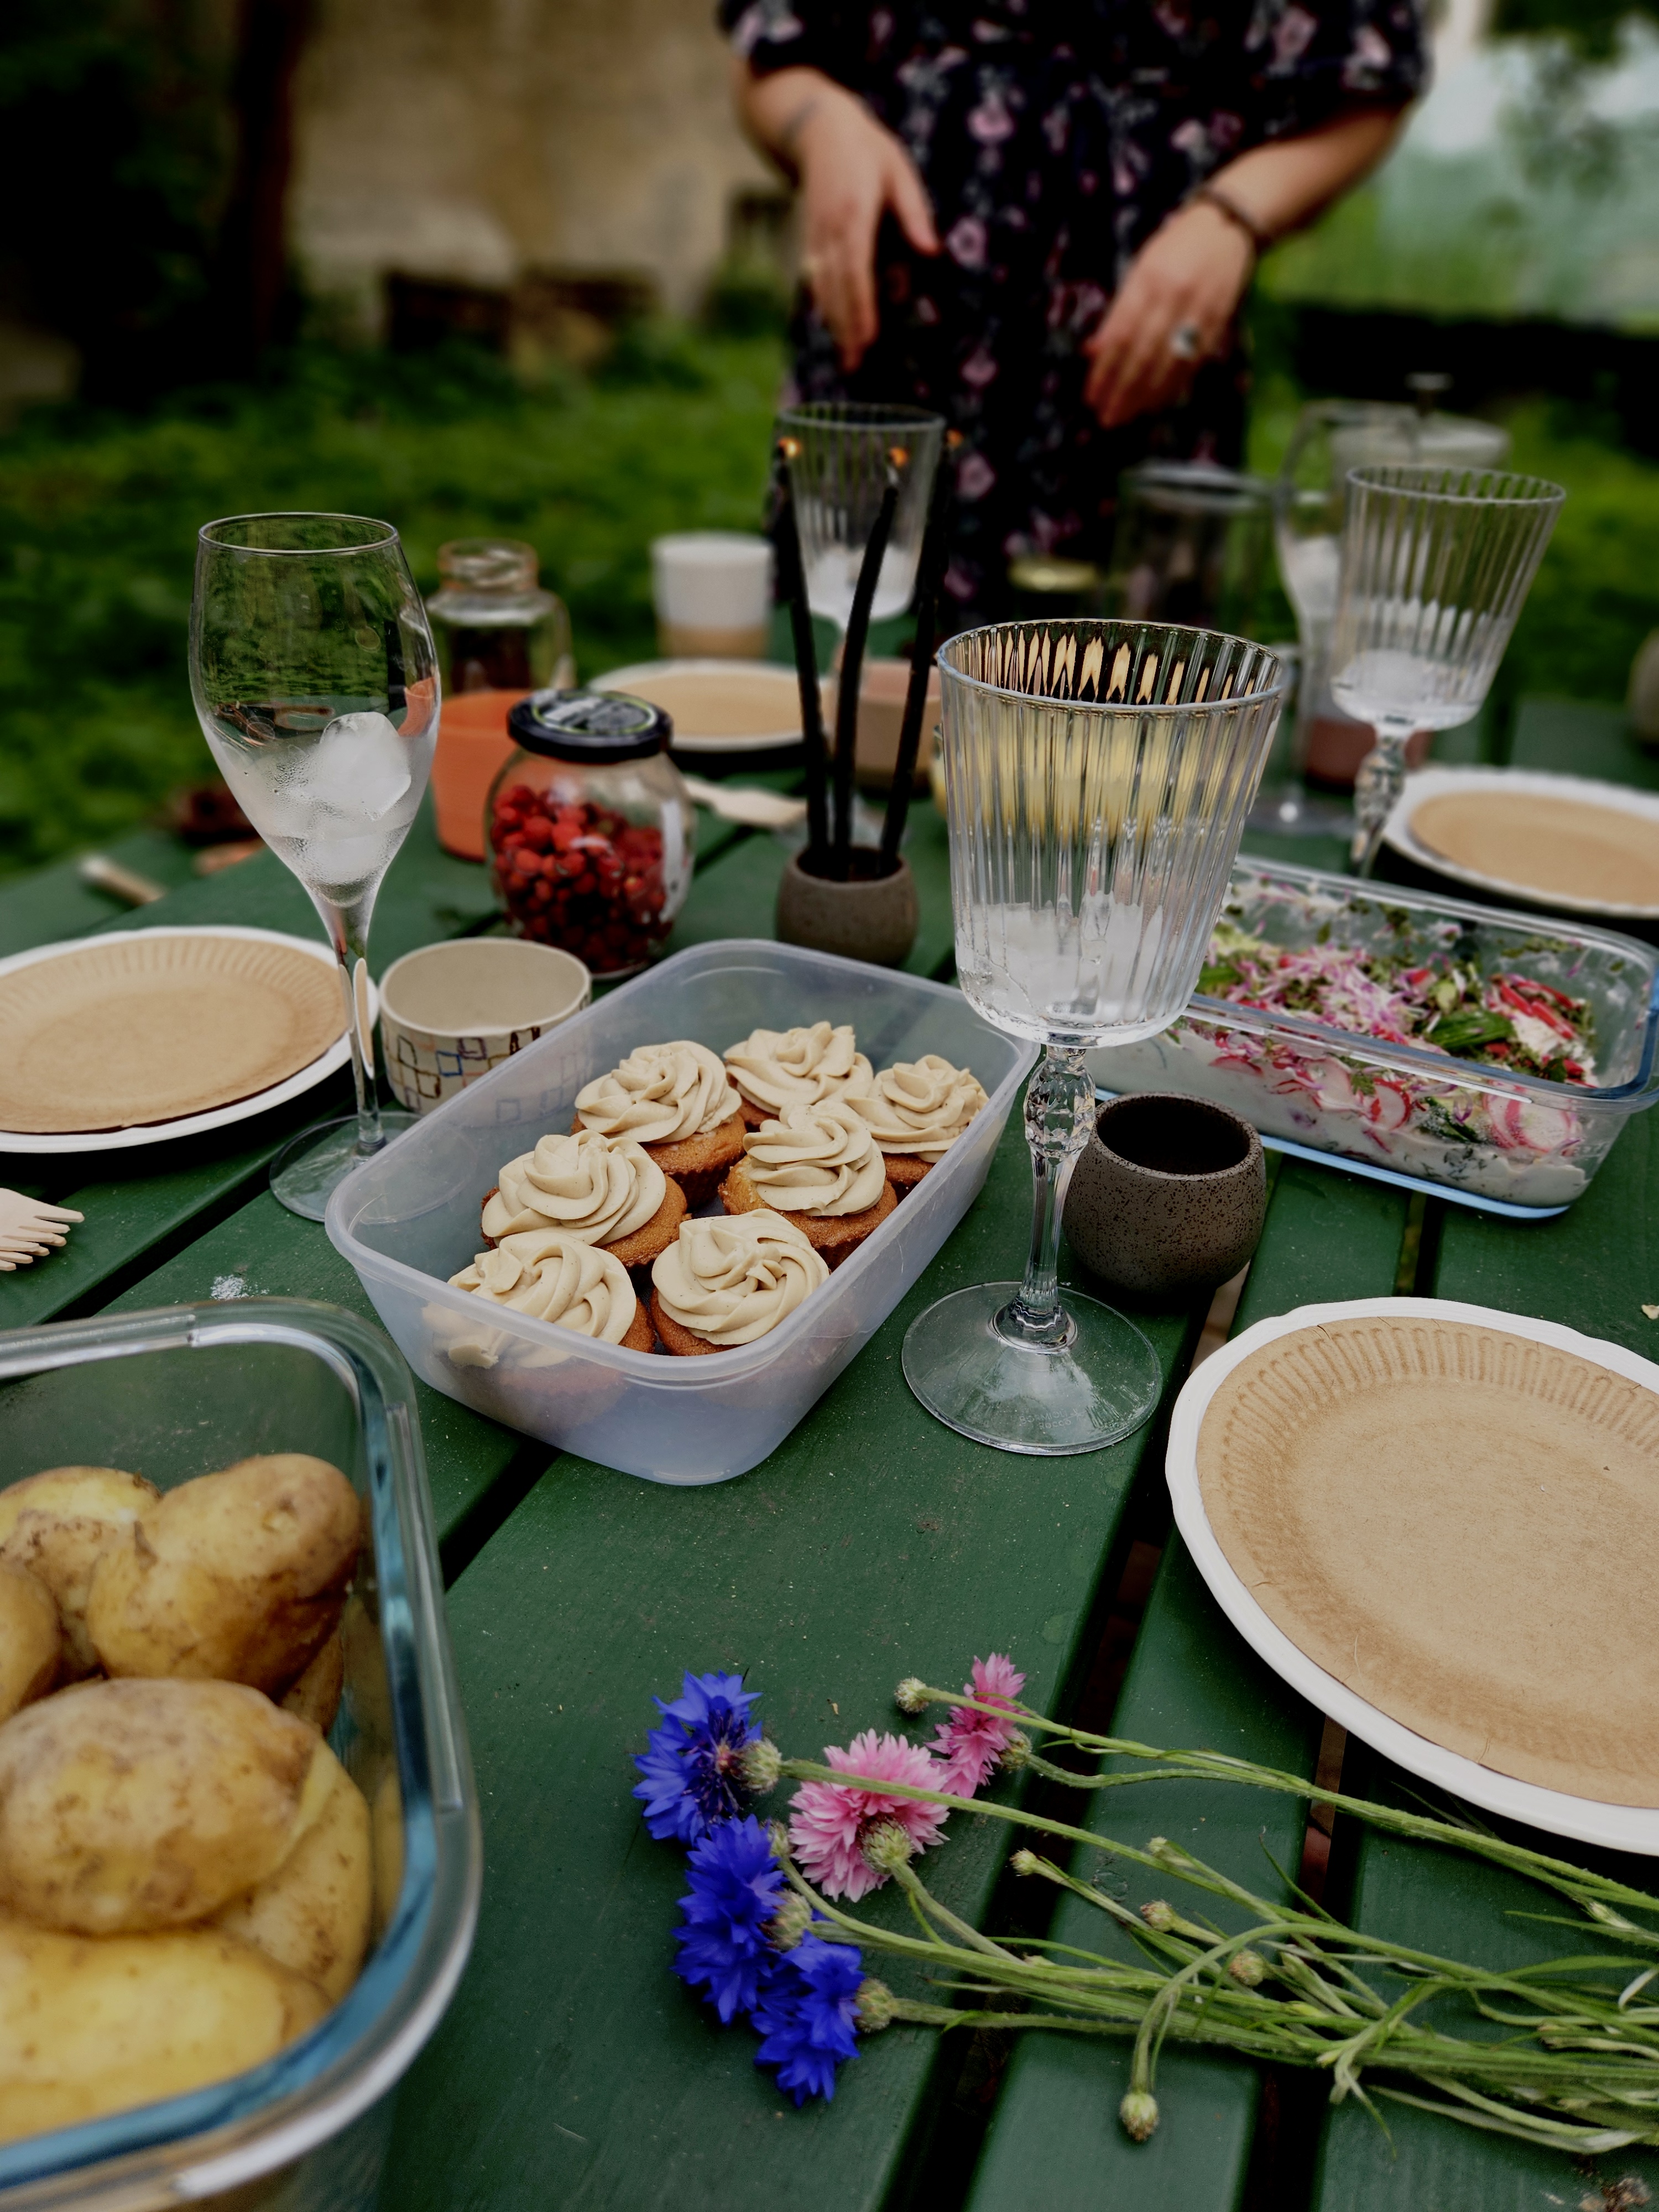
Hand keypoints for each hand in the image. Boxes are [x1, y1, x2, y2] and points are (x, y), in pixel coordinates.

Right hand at [792, 89, 938, 370]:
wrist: (818, 127)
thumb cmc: (868, 149)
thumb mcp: (899, 171)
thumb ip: (913, 214)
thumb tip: (932, 253)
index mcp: (854, 212)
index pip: (857, 268)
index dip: (862, 305)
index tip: (869, 336)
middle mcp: (829, 228)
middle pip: (838, 287)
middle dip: (847, 327)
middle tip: (858, 364)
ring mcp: (815, 234)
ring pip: (822, 287)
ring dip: (835, 324)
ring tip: (848, 358)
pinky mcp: (810, 238)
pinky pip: (815, 278)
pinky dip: (824, 306)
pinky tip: (833, 329)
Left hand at [1082, 201, 1254, 429]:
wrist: (1228, 227)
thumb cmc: (1175, 247)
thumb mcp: (1140, 269)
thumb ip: (1119, 310)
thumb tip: (1094, 350)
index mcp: (1148, 281)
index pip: (1120, 335)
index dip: (1104, 370)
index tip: (1091, 395)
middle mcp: (1172, 297)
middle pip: (1142, 354)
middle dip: (1121, 390)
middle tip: (1106, 417)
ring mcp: (1198, 311)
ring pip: (1168, 363)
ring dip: (1145, 395)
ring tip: (1126, 417)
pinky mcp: (1218, 322)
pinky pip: (1192, 361)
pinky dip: (1173, 385)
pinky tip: (1156, 403)